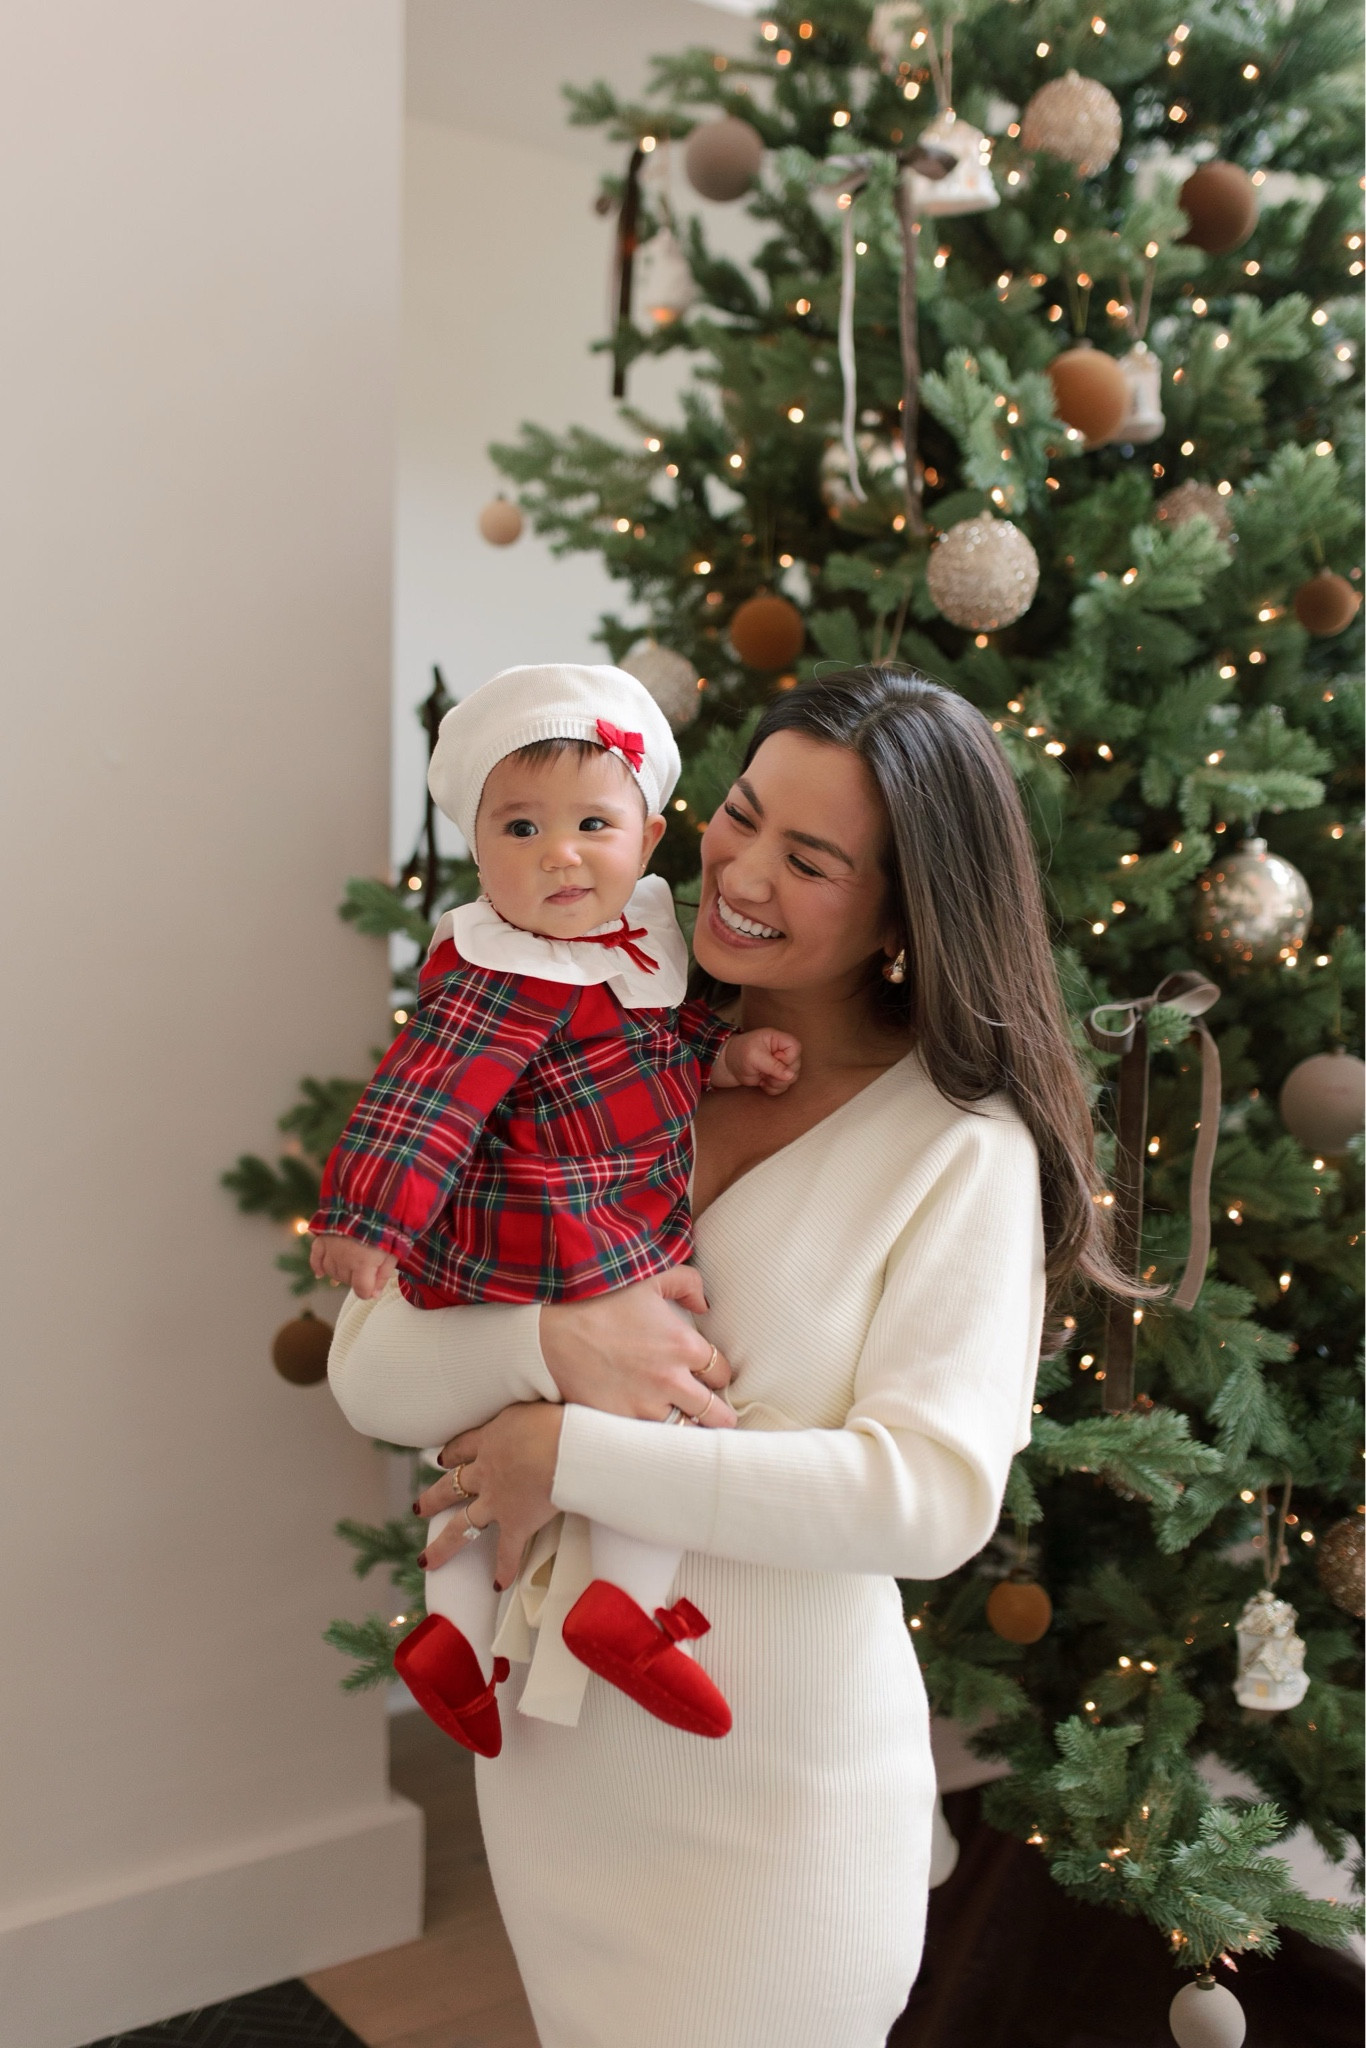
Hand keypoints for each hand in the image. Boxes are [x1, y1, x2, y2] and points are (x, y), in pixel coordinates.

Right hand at [309, 1233, 397, 1299]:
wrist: (367, 1203)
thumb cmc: (384, 1229)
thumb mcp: (391, 1253)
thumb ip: (382, 1276)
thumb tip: (373, 1295)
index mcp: (363, 1264)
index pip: (361, 1291)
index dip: (368, 1292)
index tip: (371, 1287)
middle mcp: (344, 1261)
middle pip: (347, 1282)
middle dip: (357, 1278)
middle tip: (366, 1266)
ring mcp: (331, 1250)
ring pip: (332, 1272)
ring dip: (341, 1272)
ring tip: (351, 1265)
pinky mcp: (322, 1240)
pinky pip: (315, 1259)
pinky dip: (317, 1267)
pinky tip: (320, 1274)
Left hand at [416, 1403, 563, 1589]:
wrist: (565, 1446)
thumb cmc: (560, 1416)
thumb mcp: (541, 1399)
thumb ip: (537, 1405)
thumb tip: (557, 1387)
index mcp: (491, 1438)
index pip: (463, 1446)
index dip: (451, 1454)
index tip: (441, 1458)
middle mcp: (486, 1471)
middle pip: (452, 1486)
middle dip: (434, 1499)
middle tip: (418, 1509)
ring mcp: (497, 1500)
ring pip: (462, 1524)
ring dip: (444, 1544)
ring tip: (426, 1559)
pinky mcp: (516, 1522)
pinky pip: (506, 1551)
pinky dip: (503, 1569)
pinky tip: (497, 1584)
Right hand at [538, 1268, 735, 1425]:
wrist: (551, 1332)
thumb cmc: (599, 1302)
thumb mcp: (648, 1279)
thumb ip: (686, 1283)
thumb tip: (705, 1303)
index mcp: (684, 1345)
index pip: (721, 1372)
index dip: (718, 1374)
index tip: (709, 1376)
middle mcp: (672, 1380)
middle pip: (715, 1412)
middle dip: (719, 1414)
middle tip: (717, 1415)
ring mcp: (646, 1406)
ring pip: (686, 1432)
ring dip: (689, 1429)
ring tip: (688, 1428)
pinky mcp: (622, 1423)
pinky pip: (651, 1442)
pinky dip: (656, 1440)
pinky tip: (655, 1437)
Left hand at [715, 1027, 801, 1095]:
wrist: (727, 1065)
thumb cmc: (739, 1053)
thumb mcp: (755, 1057)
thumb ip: (774, 1066)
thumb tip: (791, 1076)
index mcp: (779, 1039)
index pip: (796, 1048)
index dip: (786, 1058)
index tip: (772, 1058)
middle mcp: (783, 1052)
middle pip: (796, 1067)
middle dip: (780, 1074)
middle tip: (764, 1070)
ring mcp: (781, 1065)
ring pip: (791, 1079)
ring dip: (775, 1082)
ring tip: (762, 1075)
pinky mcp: (776, 1077)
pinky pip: (783, 1087)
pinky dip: (772, 1088)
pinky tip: (762, 1082)